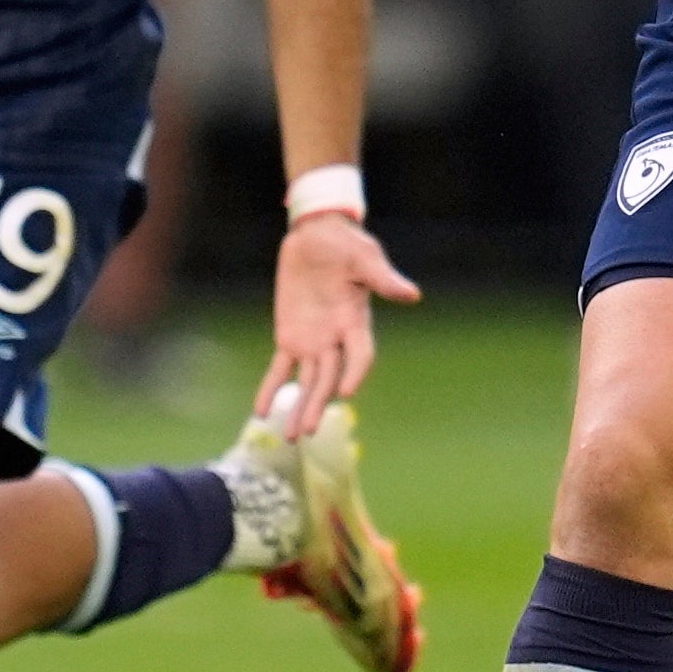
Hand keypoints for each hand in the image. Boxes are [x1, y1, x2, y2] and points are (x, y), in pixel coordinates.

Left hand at [256, 213, 420, 432]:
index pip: (360, 355)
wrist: (316, 235)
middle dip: (318, 404)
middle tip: (307, 429)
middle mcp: (337, 338)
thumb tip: (412, 294)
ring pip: (307, 382)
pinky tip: (261, 411)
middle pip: (329, 378)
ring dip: (299, 407)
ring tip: (292, 436)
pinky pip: (280, 368)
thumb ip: (382, 279)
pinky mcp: (290, 336)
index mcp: (356, 322)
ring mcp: (313, 341)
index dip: (355, 374)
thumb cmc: (346, 244)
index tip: (346, 393)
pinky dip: (271, 388)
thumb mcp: (364, 258)